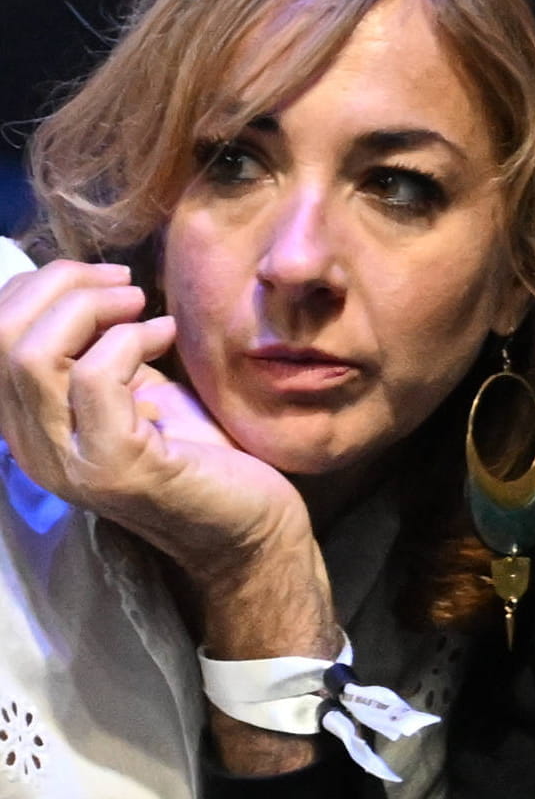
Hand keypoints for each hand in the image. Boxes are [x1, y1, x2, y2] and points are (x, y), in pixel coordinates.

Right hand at [0, 260, 310, 585]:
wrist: (247, 521)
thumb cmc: (193, 447)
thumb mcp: (129, 386)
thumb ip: (91, 347)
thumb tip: (81, 281)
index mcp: (28, 423)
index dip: (38, 287)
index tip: (100, 278)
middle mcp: (34, 447)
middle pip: (3, 337)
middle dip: (62, 286)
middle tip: (124, 282)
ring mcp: (68, 461)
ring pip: (34, 355)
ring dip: (93, 307)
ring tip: (142, 304)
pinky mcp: (113, 466)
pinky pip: (96, 377)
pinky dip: (132, 339)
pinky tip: (166, 336)